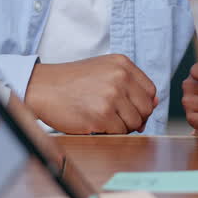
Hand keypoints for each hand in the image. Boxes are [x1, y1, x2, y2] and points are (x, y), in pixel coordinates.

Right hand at [24, 55, 154, 133]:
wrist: (42, 87)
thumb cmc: (72, 82)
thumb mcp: (104, 70)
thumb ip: (129, 83)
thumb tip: (155, 103)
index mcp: (122, 64)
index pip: (150, 91)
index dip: (143, 104)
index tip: (130, 109)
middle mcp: (120, 77)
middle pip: (146, 108)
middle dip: (136, 118)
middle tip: (117, 119)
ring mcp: (111, 96)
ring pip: (135, 122)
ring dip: (122, 127)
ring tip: (104, 119)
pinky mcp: (102, 115)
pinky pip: (120, 132)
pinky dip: (110, 133)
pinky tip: (96, 124)